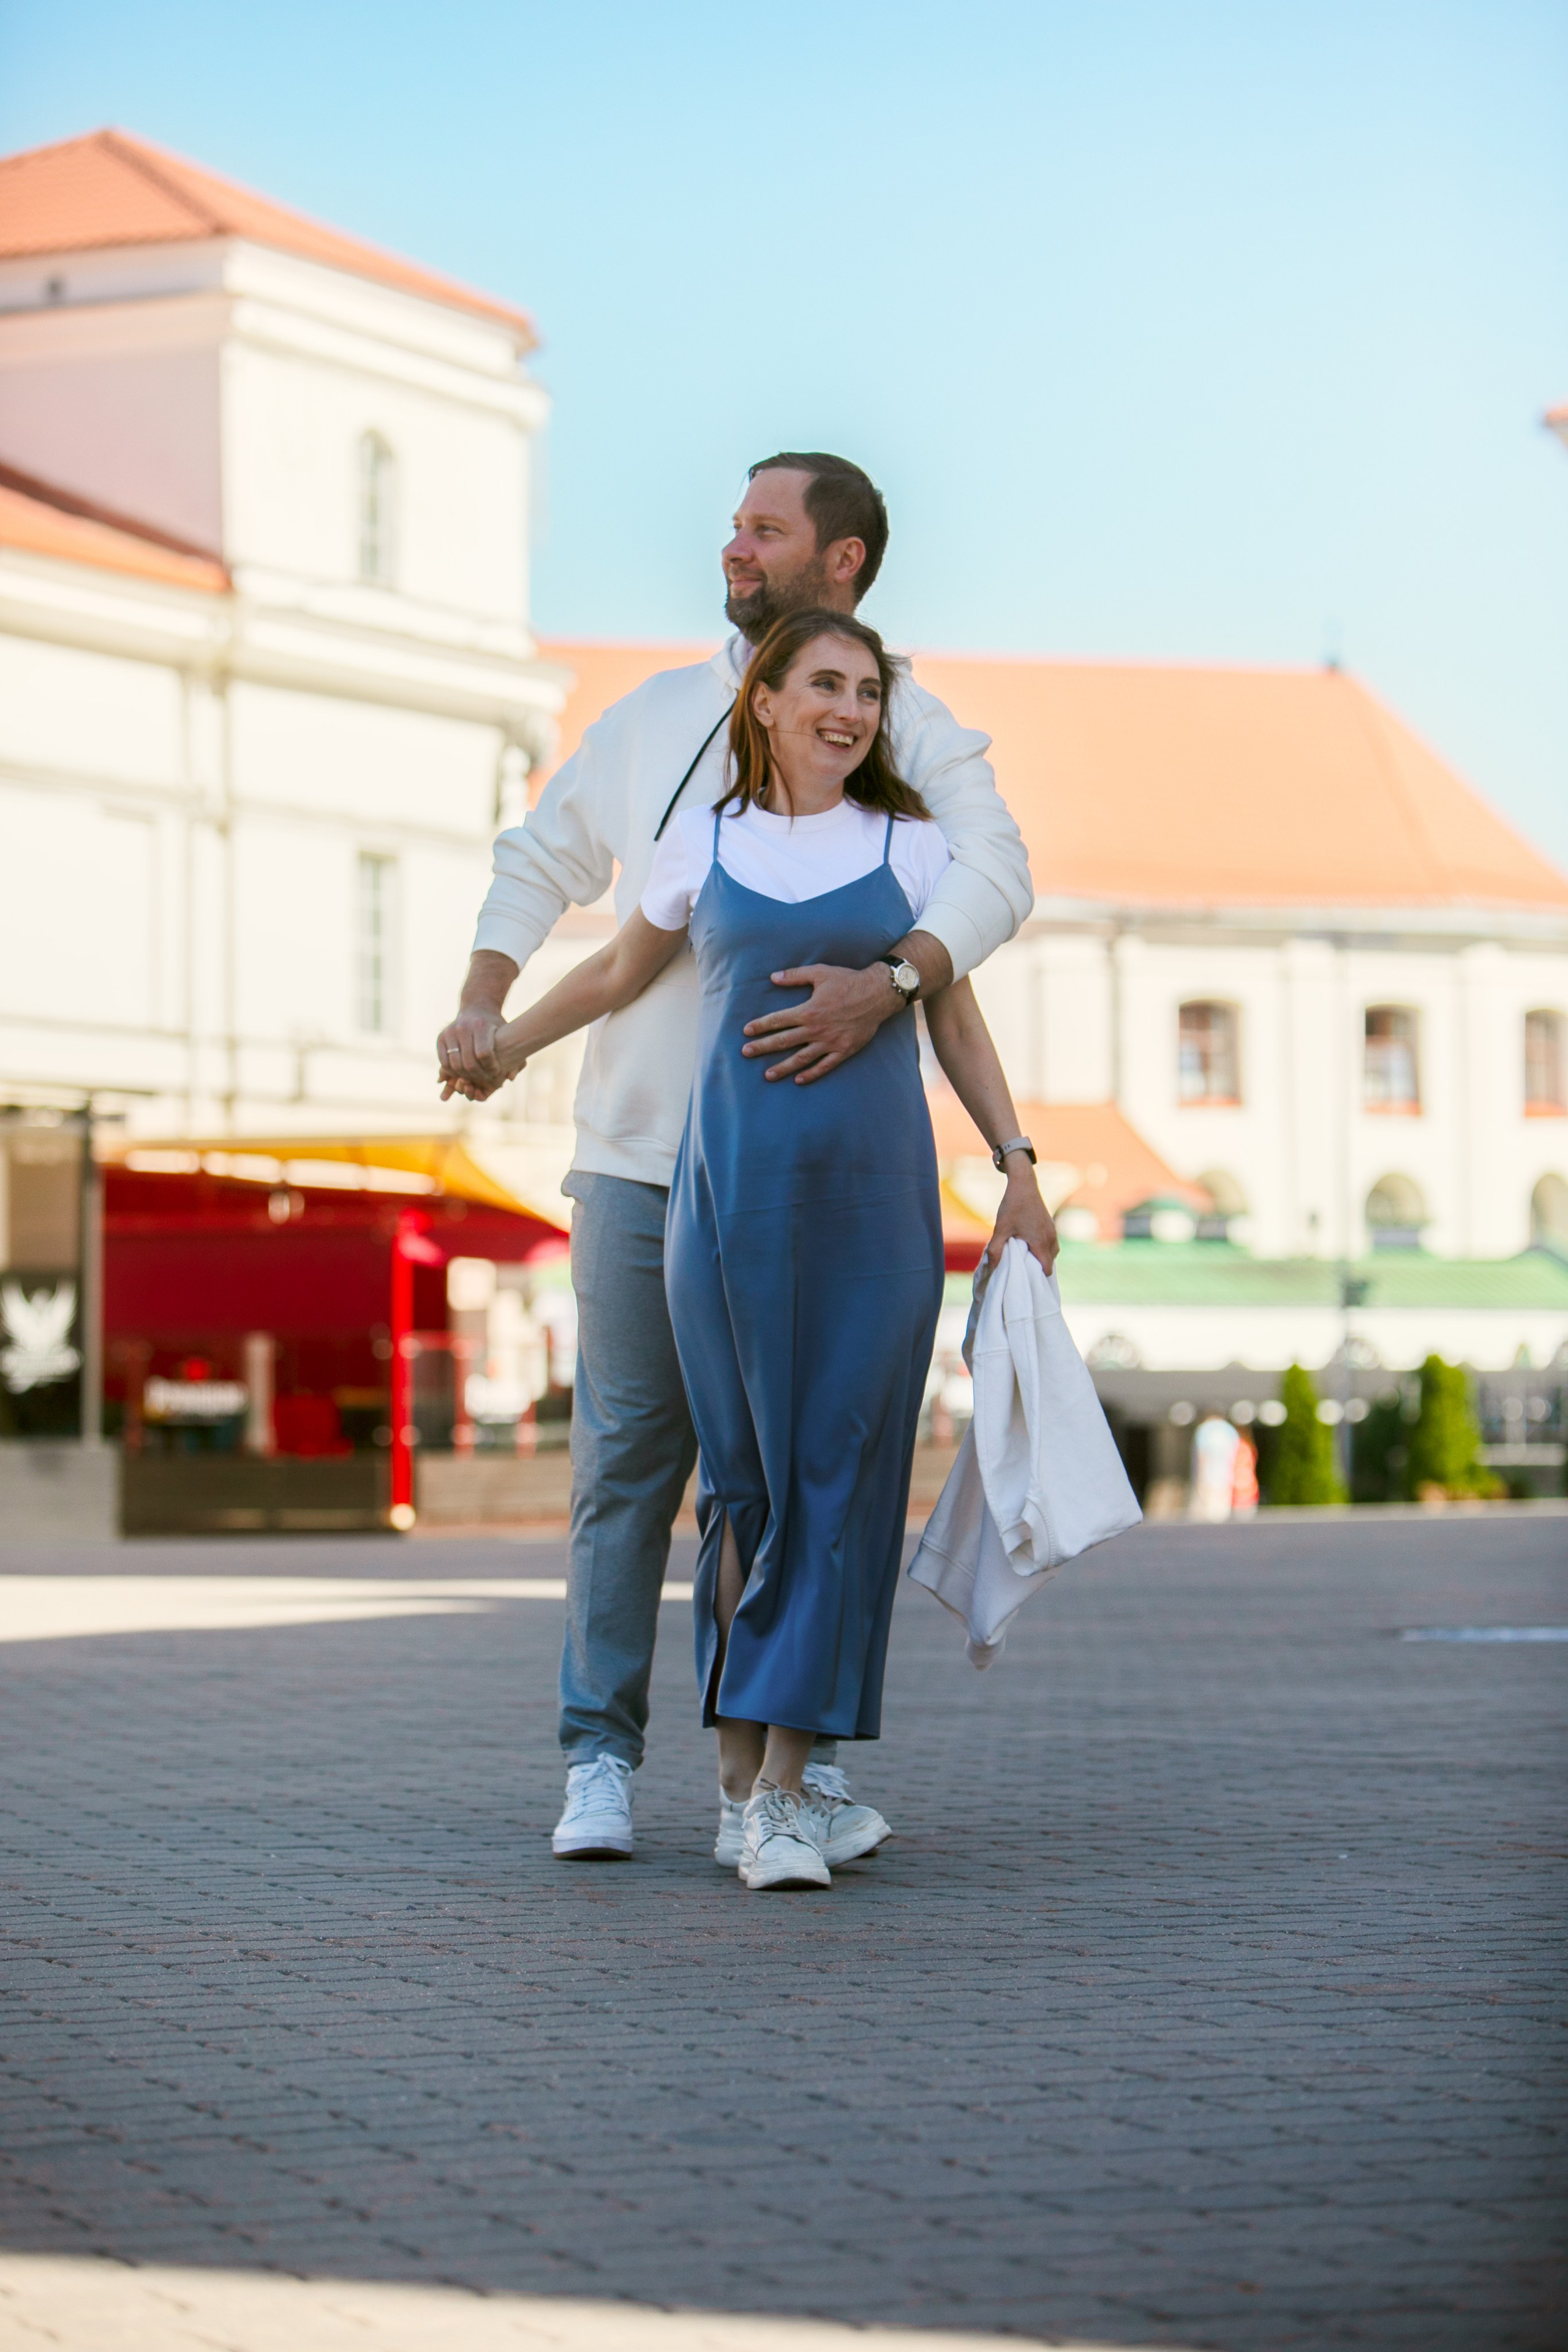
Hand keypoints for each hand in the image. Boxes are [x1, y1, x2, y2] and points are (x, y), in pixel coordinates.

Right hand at [438, 1006, 509, 1101]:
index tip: (497, 1072)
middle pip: (468, 1063)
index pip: (484, 1054)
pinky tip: (463, 1074)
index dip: (491, 1067)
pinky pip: (444, 1062)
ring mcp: (449, 1032)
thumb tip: (510, 1078)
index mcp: (480, 1025)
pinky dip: (452, 1072)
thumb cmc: (495, 1026)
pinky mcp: (440, 1037)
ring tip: (476, 1077)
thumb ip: (513, 1055)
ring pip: (455, 1065)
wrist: (477, 1008)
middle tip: (486, 1078)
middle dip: (479, 1075)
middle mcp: (463, 1027)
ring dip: (465, 1076)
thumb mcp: (507, 1035)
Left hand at [741, 962, 895, 1084]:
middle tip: (746, 1053)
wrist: (878, 994)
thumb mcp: (820, 972)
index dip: (760, 1026)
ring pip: (801, 1058)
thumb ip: (795, 976)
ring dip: (783, 1067)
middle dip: (763, 1047)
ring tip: (767, 1075)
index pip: (778, 1020)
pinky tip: (799, 1080)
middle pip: (784, 1041)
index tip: (746, 1032)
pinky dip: (812, 1074)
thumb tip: (773, 977)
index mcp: (808, 1011)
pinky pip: (825, 1066)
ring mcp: (829, 1042)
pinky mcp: (843, 1050)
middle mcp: (816, 1029)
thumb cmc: (848, 981)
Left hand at [984, 1167, 1058, 1276]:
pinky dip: (1043, 1249)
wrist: (1024, 1184)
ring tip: (1025, 1259)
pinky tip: (1029, 1246)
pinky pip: (1051, 1244)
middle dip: (1038, 1268)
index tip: (1025, 1279)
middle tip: (1022, 1270)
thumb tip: (991, 1267)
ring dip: (1041, 1257)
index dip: (1038, 1277)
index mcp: (1041, 1243)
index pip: (1046, 1269)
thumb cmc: (1012, 1206)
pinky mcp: (1051, 1225)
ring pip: (1051, 1253)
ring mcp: (1053, 1231)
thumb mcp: (1001, 1228)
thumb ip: (996, 1249)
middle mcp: (1051, 1238)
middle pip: (1050, 1263)